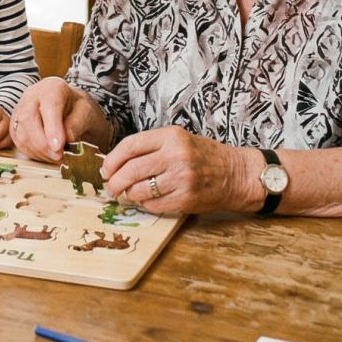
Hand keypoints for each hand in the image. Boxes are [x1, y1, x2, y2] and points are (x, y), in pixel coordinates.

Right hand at [11, 76, 96, 162]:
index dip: (52, 128)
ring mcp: (19, 110)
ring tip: (56, 158)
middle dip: (43, 143)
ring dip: (39, 151)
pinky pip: (19, 142)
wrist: (68, 108)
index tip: (59, 146)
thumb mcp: (86, 112)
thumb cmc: (77, 109)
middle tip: (59, 156)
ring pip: (22, 133)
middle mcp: (31, 96)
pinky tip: (47, 156)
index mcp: (51, 88)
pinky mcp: (14, 125)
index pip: (49, 106)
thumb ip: (77, 123)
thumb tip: (66, 138)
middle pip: (28, 119)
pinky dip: (33, 153)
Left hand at [101, 127, 258, 214]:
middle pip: (131, 170)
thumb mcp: (179, 140)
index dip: (112, 159)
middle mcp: (176, 156)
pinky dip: (145, 204)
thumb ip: (151, 148)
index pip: (130, 146)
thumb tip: (116, 163)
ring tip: (131, 192)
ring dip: (130, 194)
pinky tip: (149, 199)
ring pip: (140, 190)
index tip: (106, 169)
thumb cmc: (204, 156)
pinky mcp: (185, 198)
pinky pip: (153, 204)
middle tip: (111, 186)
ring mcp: (181, 178)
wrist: (235, 173)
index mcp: (172, 136)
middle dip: (115, 181)